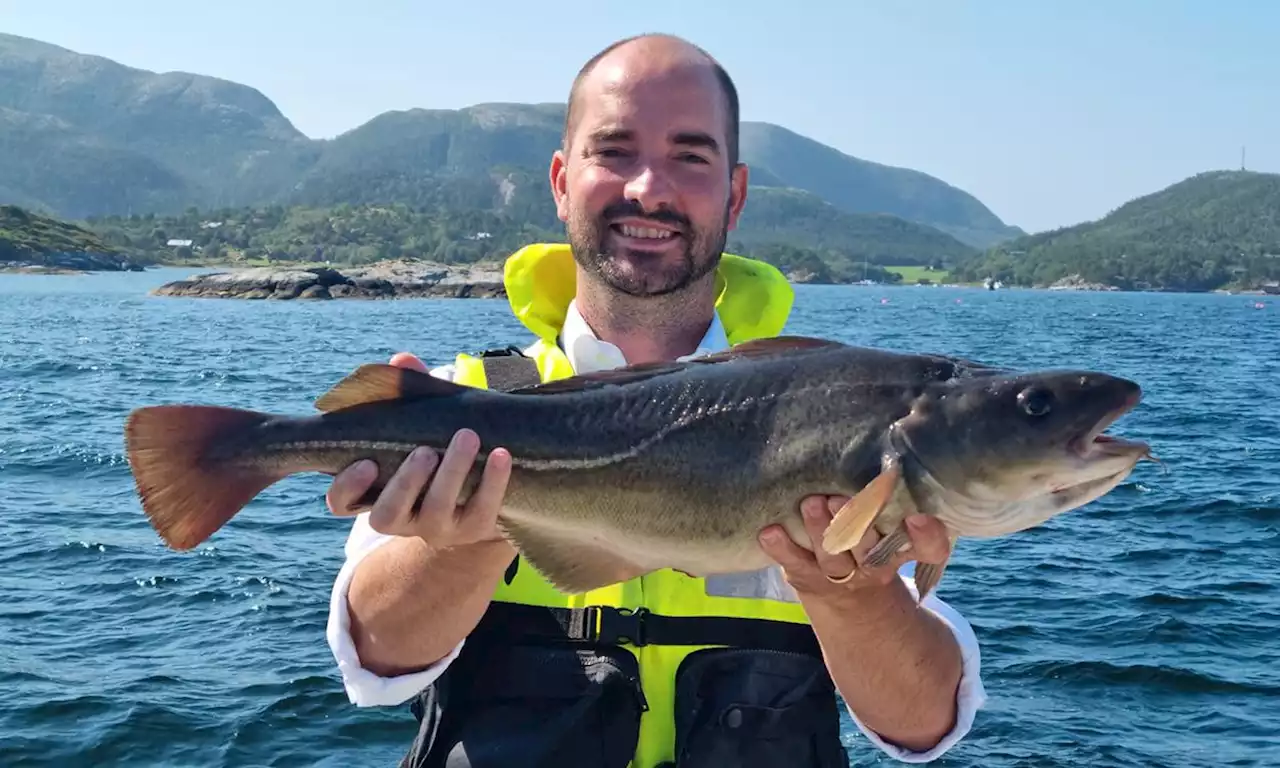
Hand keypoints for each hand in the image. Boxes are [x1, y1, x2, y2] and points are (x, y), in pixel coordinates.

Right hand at [325, 352, 513, 549]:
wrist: (476, 491)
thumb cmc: (435, 447)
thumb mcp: (418, 422)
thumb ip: (407, 392)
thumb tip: (402, 359)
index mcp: (373, 493)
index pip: (342, 501)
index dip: (348, 486)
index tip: (366, 462)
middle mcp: (399, 518)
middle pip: (389, 513)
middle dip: (407, 481)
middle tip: (426, 451)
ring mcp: (435, 528)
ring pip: (435, 512)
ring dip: (451, 474)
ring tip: (466, 437)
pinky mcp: (473, 530)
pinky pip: (482, 511)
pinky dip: (493, 481)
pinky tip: (500, 454)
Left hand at [758, 495, 951, 598]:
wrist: (852, 601)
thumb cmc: (872, 542)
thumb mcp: (893, 526)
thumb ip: (890, 494)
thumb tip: (883, 432)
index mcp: (902, 549)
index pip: (927, 547)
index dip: (926, 535)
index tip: (916, 517)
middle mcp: (875, 565)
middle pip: (870, 548)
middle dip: (856, 522)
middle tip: (842, 498)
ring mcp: (842, 576)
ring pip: (832, 557)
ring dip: (819, 531)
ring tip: (810, 504)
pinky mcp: (809, 578)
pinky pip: (795, 564)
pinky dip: (781, 548)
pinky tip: (769, 531)